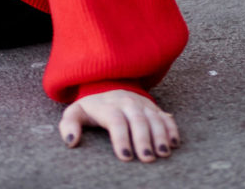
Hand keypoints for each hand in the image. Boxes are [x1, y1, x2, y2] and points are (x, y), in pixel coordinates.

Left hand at [59, 89, 179, 162]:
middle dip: (143, 139)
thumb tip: (72, 141)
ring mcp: (142, 105)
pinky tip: (174, 143)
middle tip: (147, 158)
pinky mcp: (153, 108)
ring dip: (160, 135)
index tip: (125, 157)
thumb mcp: (76, 112)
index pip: (115, 120)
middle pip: (136, 119)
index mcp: (107, 106)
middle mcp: (126, 103)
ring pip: (153, 117)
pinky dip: (171, 128)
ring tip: (163, 153)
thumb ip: (69, 124)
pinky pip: (165, 116)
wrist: (109, 86)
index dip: (121, 138)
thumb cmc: (92, 108)